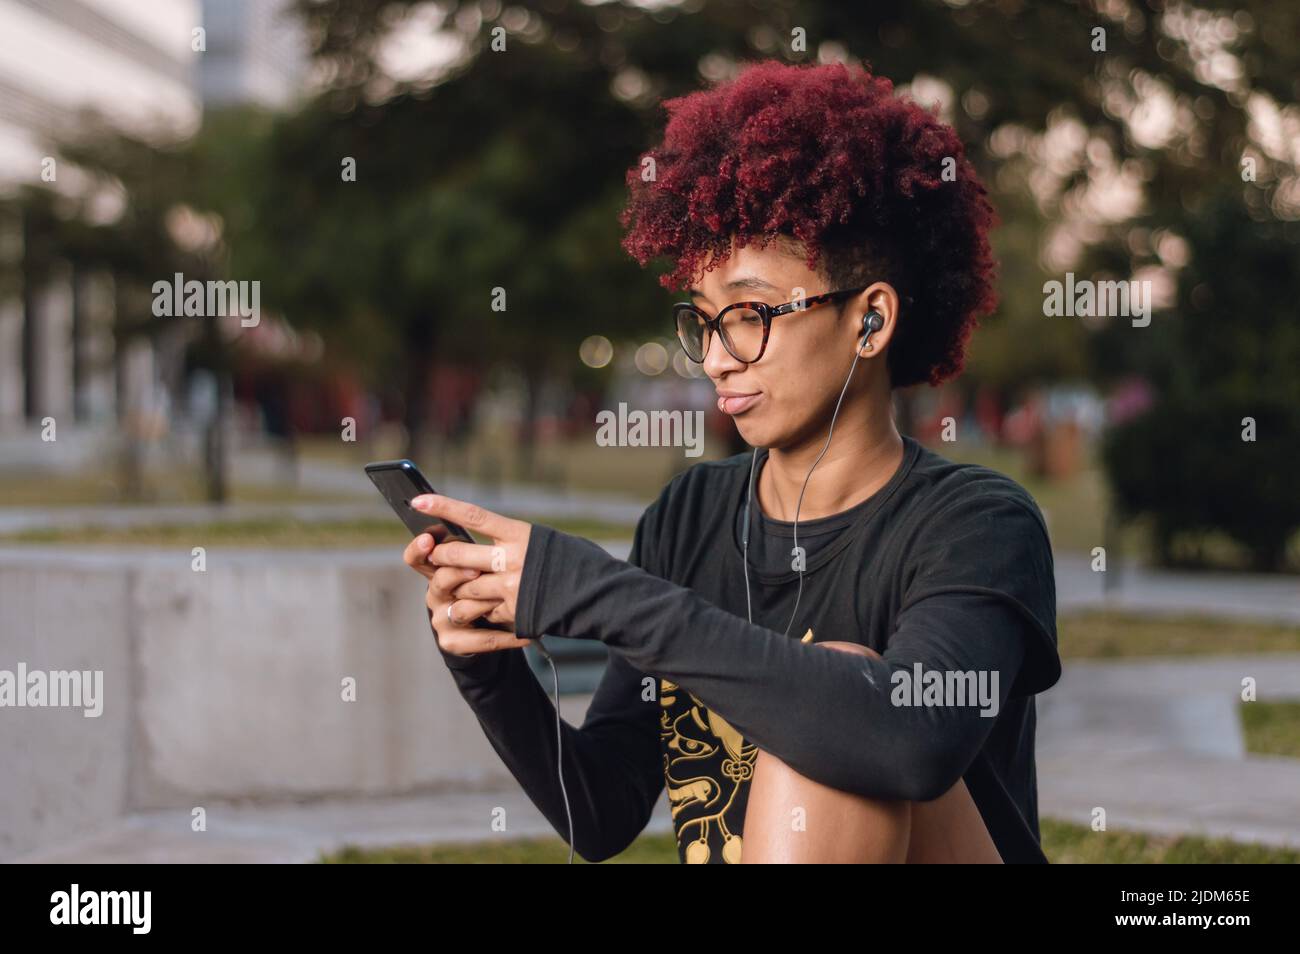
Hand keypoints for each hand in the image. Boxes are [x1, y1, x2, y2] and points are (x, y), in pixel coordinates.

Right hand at [400, 519, 531, 657]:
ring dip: (486, 604)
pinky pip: (480, 639)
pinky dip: (504, 637)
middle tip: (477, 569)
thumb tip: (485, 524)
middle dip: (458, 573)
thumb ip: (477, 547)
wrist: (492, 627)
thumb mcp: (483, 562)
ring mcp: (441, 619)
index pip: (418, 557)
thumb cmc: (491, 584)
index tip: (428, 539)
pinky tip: (524, 635)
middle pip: (440, 580)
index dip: (419, 548)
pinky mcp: (452, 641)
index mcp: (438, 570)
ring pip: (461, 609)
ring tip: (509, 599)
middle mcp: (435, 594)